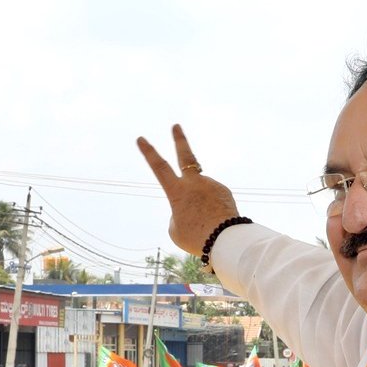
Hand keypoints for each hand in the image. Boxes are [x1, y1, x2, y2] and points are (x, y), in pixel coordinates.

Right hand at [136, 124, 241, 254]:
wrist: (225, 240)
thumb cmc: (196, 237)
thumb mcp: (176, 228)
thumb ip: (180, 211)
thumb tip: (195, 202)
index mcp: (177, 191)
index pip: (159, 167)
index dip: (149, 153)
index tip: (141, 138)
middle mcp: (194, 183)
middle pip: (186, 155)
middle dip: (179, 140)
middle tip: (176, 126)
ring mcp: (211, 185)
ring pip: (200, 195)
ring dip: (200, 207)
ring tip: (204, 224)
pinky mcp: (224, 191)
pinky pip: (213, 201)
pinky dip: (211, 210)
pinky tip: (216, 222)